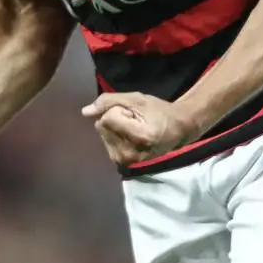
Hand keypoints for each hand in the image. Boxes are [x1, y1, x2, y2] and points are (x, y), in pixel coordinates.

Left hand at [81, 92, 200, 165]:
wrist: (177, 130)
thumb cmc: (159, 112)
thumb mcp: (136, 99)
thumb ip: (109, 101)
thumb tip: (85, 112)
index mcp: (138, 137)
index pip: (107, 118)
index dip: (119, 109)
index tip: (136, 113)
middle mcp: (130, 154)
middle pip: (102, 126)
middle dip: (115, 118)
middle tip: (136, 120)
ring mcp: (125, 161)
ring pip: (102, 133)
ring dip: (114, 127)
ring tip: (134, 127)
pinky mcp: (122, 163)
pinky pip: (106, 141)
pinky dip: (114, 135)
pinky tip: (129, 136)